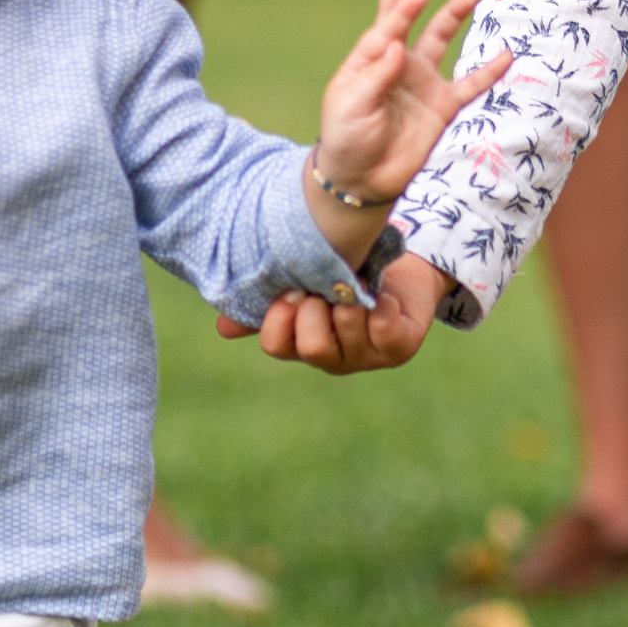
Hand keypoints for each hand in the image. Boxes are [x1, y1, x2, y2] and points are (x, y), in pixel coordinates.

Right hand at [216, 252, 453, 376]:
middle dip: (317, 309)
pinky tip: (382, 294)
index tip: (290, 290)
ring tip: (356, 283)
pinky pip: (383, 327)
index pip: (276, 345)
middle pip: (311, 348)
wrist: (403, 269)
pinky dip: (381, 304)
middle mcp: (333, 357)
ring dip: (350, 299)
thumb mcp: (306, 281)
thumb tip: (224, 329)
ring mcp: (367, 356)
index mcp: (302, 342)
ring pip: (347, 330)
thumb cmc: (348, 272)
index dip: (279, 317)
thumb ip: (268, 299)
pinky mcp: (400, 347)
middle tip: (324, 286)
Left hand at [313, 0, 511, 208]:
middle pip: (408, 19)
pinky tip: (505, 54)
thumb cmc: (346, 139)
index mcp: (370, 59)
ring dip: (454, 16)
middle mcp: (398, 63)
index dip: (400, 5)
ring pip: (441, 41)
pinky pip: (470, 85)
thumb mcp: (351, 106)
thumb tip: (397, 46)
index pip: (386, 22)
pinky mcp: (442, 107)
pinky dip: (489, 72)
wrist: (361, 180)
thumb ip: (377, 76)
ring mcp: (422, 83)